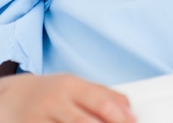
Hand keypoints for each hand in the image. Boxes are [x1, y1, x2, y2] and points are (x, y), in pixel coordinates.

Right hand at [0, 73, 135, 122]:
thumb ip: (102, 94)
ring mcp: (40, 119)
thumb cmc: (49, 92)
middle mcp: (56, 101)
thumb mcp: (74, 86)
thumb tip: (129, 108)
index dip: (120, 117)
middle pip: (87, 122)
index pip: (101, 102)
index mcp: (71, 85)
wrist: (10, 97)